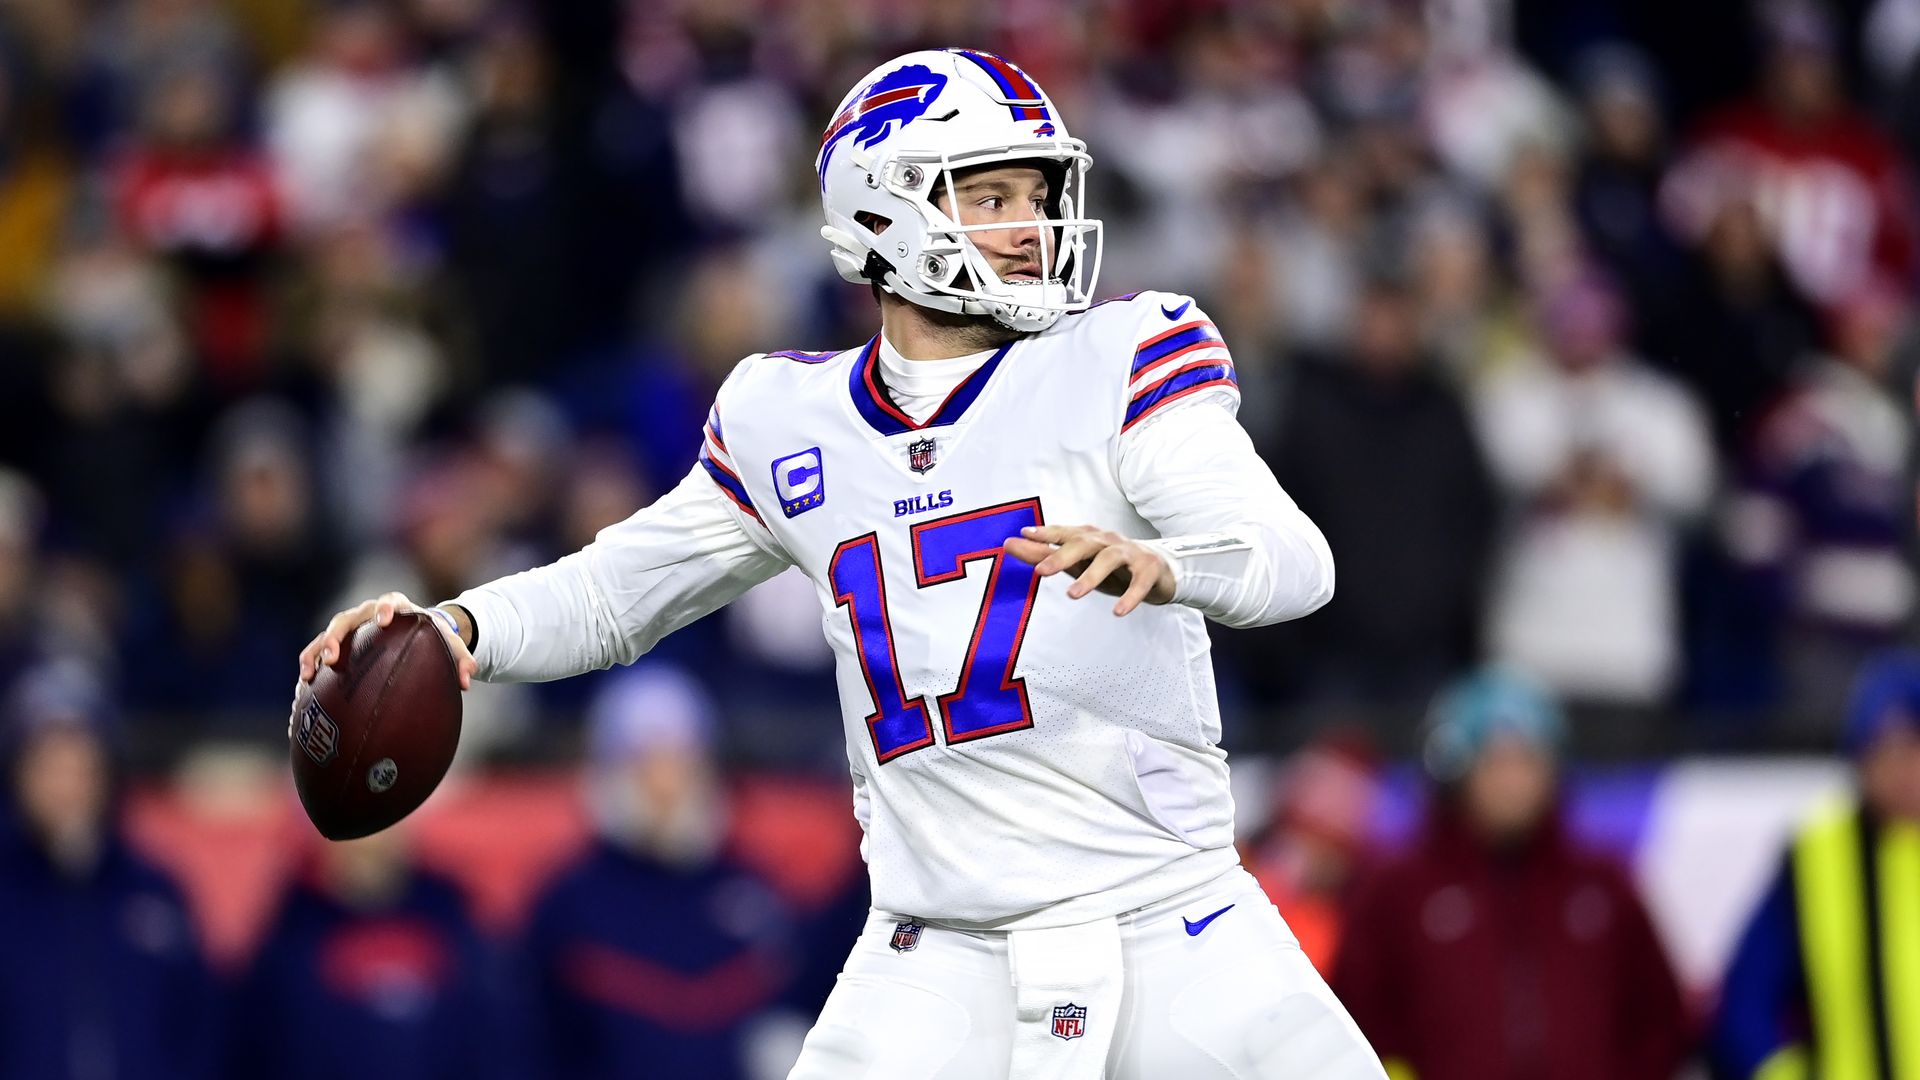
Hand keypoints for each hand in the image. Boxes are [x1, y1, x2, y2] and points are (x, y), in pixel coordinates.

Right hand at [297, 592, 477, 690]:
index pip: (389, 602)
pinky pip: (318, 652)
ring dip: (317, 652)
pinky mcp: (339, 644)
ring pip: (327, 636)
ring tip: (308, 673)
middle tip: (334, 656)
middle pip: (347, 619)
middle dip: (338, 636)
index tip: (384, 618)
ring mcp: (350, 629)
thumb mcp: (448, 643)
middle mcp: (366, 615)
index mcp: (396, 607)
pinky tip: (304, 687)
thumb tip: (468, 681)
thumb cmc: (430, 636)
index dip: (385, 608)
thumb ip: (461, 658)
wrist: (412, 632)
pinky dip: (310, 666)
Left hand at [1003, 524, 1174, 615]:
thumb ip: (1043, 553)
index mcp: (1089, 537)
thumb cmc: (1110, 565)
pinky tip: (1118, 611)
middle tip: (1040, 571)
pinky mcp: (1149, 569)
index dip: (1046, 532)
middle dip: (1061, 556)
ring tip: (1072, 595)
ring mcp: (1130, 553)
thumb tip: (1009, 544)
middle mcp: (1108, 541)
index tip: (1024, 535)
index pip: (1065, 532)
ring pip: (1109, 559)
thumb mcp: (1076, 561)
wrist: (1159, 570)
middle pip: (1084, 543)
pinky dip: (1130, 596)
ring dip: (1091, 576)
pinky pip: (1139, 582)